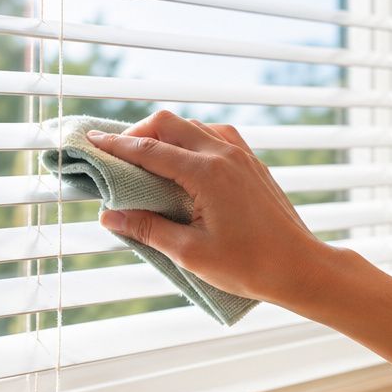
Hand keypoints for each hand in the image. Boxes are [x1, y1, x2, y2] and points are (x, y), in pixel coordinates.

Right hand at [86, 111, 336, 306]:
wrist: (300, 267)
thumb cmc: (249, 266)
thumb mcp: (191, 253)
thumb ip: (148, 229)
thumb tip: (110, 217)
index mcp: (206, 173)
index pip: (149, 149)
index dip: (116, 144)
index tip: (91, 140)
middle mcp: (224, 154)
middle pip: (169, 124)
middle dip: (138, 132)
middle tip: (116, 152)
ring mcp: (241, 156)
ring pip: (193, 126)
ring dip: (166, 135)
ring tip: (146, 158)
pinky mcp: (252, 163)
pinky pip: (214, 137)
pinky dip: (191, 140)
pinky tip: (183, 162)